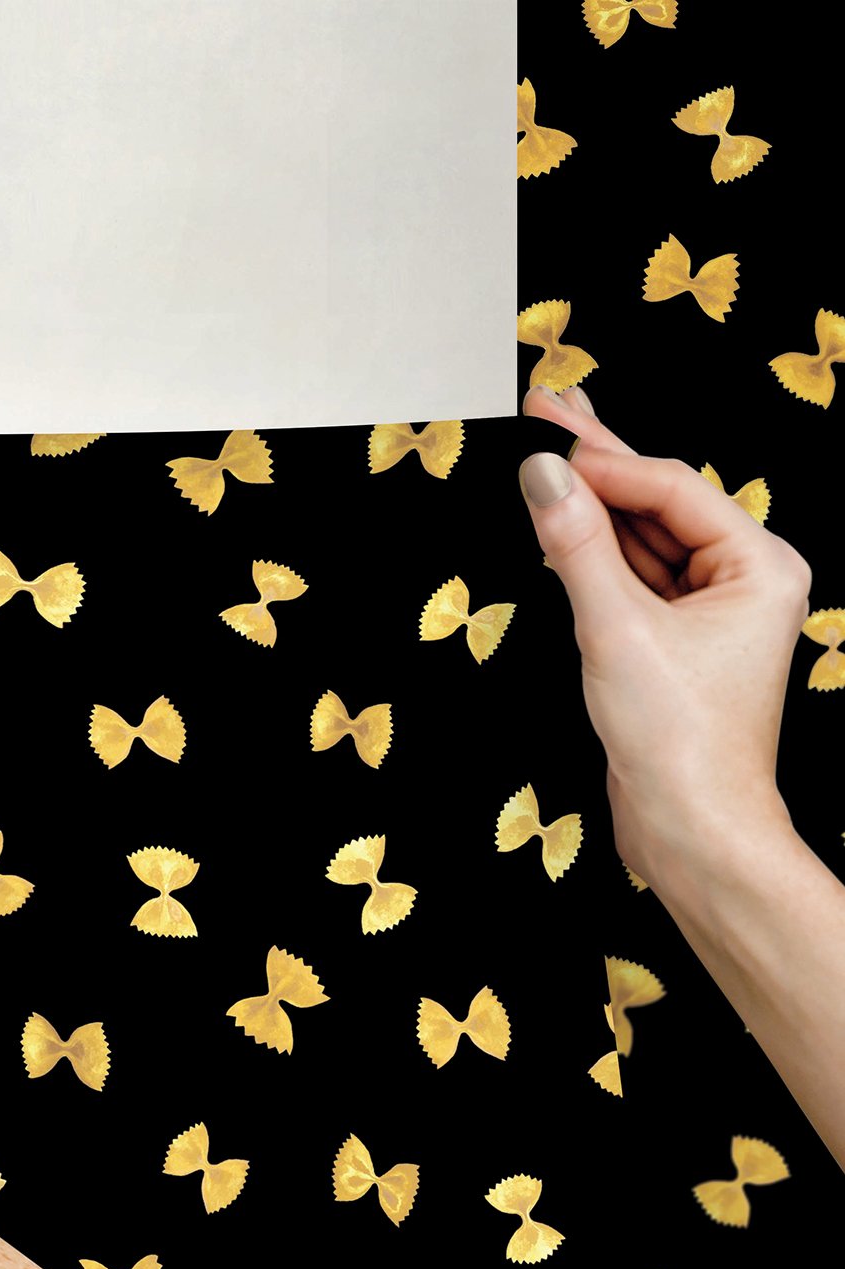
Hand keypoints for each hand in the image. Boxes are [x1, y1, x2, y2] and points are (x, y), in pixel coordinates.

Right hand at [517, 385, 811, 888]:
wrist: (689, 829)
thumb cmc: (678, 740)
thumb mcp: (616, 630)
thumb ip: (576, 546)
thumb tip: (542, 475)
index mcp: (759, 567)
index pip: (669, 489)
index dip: (603, 459)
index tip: (542, 430)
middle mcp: (743, 582)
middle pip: (658, 505)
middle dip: (598, 462)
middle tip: (545, 406)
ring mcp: (709, 615)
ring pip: (641, 541)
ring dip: (589, 505)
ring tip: (543, 452)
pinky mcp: (673, 646)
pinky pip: (630, 582)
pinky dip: (591, 556)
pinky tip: (559, 524)